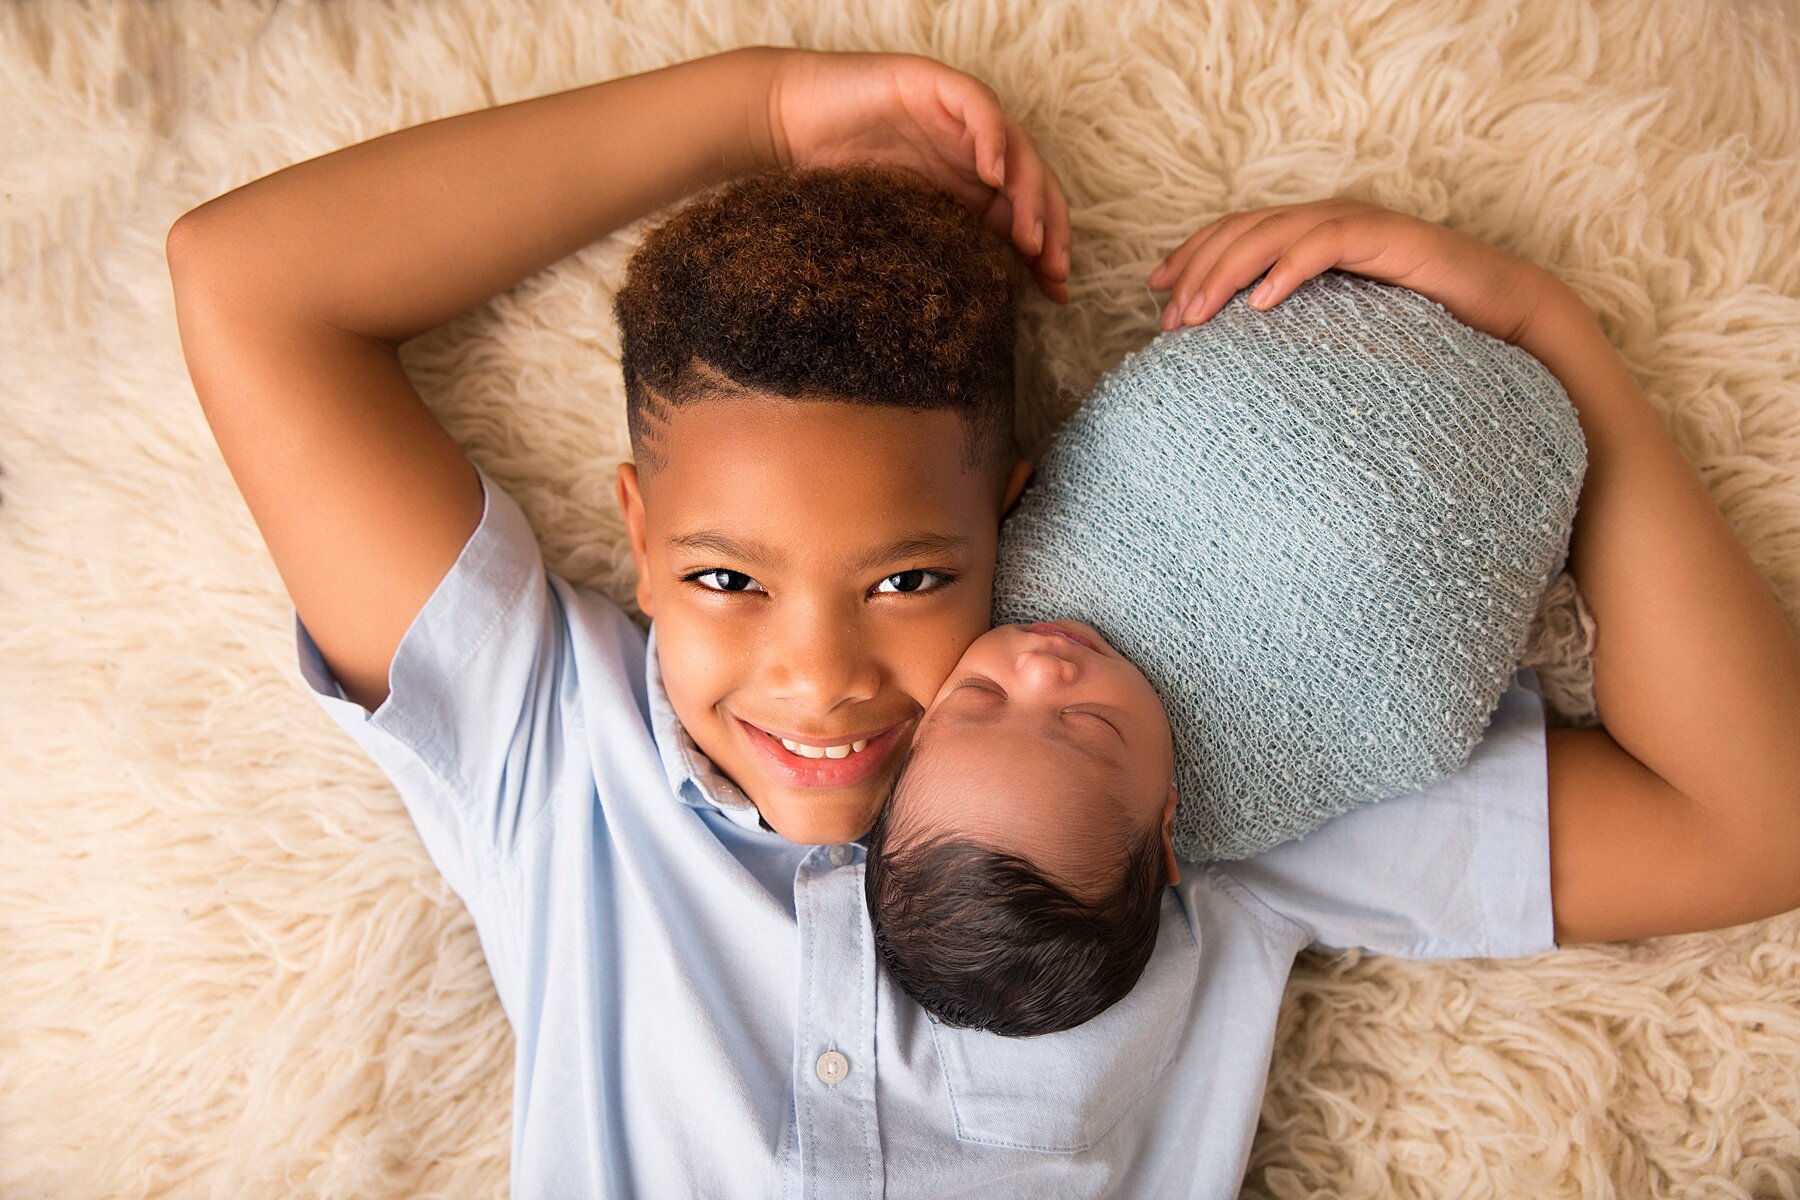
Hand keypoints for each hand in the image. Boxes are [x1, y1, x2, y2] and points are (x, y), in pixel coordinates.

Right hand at [765, 48, 1071, 302]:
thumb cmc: (829, 182)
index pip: (1023, 214)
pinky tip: (995, 176)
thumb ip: (933, 255)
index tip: (1055, 293)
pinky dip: (994, 138)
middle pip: (1033, 183)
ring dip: (1030, 192)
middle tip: (1053, 270)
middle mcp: (970, 150)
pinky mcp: (932, 85)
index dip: (1046, 250)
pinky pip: (979, 107)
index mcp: (965, 185)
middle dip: (1051, 228)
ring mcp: (955, 116)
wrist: (781, 127)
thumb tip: (968, 315)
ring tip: (1032, 236)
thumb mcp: (892, 232)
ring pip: (1017, 147)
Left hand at [1145, 198, 1550, 343]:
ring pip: (1273, 233)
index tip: (1154, 297)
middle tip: (1171, 321)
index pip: (1233, 234)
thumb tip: (1235, 361)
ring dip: (1228, 271)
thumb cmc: (1418, 327)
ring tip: (1199, 313)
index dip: (1190, 258)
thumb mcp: (1338, 331)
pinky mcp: (1387, 237)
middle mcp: (1327, 219)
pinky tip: (1261, 303)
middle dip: (1198, 272)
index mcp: (1309, 235)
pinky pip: (1327, 244)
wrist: (1502, 311)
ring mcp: (1357, 222)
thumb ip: (1293, 332)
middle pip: (1242, 230)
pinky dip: (1288, 268)